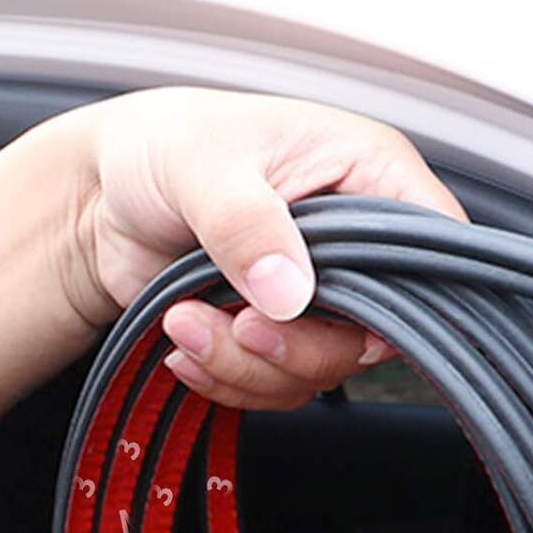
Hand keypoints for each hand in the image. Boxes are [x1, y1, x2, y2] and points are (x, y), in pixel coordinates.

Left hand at [71, 87, 465, 408]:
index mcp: (366, 173)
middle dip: (298, 345)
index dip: (411, 293)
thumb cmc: (160, 147)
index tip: (351, 319)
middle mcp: (356, 241)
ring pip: (324, 368)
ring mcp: (321, 293)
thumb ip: (246, 223)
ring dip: (249, 364)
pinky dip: (229, 379)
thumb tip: (290, 290)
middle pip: (377, 329)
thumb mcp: (201, 164)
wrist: (97, 201)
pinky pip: (280, 386)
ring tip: (185, 324)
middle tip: (239, 324)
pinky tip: (185, 344)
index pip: (435, 241)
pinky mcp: (283, 333)